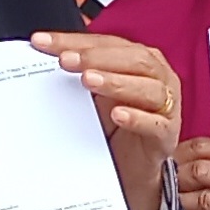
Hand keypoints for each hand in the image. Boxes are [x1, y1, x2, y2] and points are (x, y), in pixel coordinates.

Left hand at [32, 30, 180, 209]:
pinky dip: (137, 117)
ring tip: (88, 80)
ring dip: (115, 82)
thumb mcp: (94, 94)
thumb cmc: (115, 125)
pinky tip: (117, 115)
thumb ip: (78, 71)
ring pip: (148, 87)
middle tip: (66, 61)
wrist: (131, 168)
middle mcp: (158, 77)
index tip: (43, 43)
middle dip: (97, 57)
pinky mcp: (166, 135)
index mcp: (140, 60)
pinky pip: (155, 123)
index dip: (75, 41)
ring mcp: (166, 106)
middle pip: (133, 59)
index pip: (107, 43)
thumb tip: (43, 50)